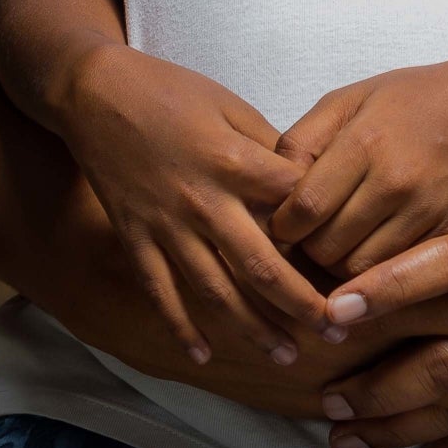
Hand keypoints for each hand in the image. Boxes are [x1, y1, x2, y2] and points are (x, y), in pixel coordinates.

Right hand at [60, 41, 328, 365]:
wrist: (95, 92)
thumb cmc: (170, 90)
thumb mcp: (232, 105)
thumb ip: (269, 149)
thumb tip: (306, 185)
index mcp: (235, 163)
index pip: (294, 210)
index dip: (326, 235)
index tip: (353, 258)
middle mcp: (203, 202)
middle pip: (261, 266)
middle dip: (301, 305)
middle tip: (335, 330)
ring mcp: (166, 225)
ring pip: (215, 291)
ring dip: (252, 328)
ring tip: (286, 356)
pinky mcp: (135, 237)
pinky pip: (160, 292)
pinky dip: (181, 327)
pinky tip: (204, 357)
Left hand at [268, 50, 447, 276]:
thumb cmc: (415, 98)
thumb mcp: (350, 98)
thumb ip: (302, 140)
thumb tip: (266, 190)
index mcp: (364, 143)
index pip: (301, 209)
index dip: (280, 225)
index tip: (281, 222)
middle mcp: (395, 182)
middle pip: (325, 248)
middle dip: (306, 249)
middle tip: (308, 237)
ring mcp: (426, 212)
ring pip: (358, 270)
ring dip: (339, 266)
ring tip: (337, 243)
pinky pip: (396, 271)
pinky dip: (376, 270)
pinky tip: (370, 248)